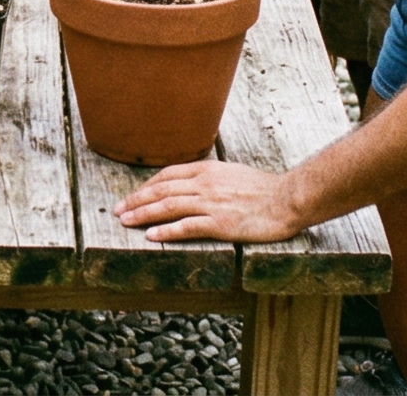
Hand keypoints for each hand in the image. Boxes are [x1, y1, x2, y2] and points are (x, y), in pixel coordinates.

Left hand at [114, 159, 308, 242]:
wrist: (288, 199)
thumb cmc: (264, 189)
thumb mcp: (231, 174)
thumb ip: (210, 178)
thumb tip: (193, 184)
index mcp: (207, 170)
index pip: (167, 175)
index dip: (146, 186)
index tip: (133, 196)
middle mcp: (205, 183)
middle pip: (161, 190)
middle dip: (136, 200)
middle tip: (118, 210)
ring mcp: (211, 203)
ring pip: (168, 206)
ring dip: (143, 214)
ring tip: (125, 222)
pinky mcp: (220, 223)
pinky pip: (186, 226)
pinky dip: (166, 231)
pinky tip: (151, 236)